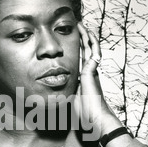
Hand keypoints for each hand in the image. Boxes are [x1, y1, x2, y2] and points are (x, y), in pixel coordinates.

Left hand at [75, 23, 122, 139]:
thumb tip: (53, 96)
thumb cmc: (85, 115)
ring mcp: (92, 72)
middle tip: (78, 26)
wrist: (94, 121)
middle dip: (83, 38)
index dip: (78, 48)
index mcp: (84, 78)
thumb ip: (65, 95)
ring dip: (87, 37)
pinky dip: (91, 43)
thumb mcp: (71, 101)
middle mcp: (90, 73)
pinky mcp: (92, 73)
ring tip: (82, 25)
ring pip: (92, 49)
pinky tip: (87, 34)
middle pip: (87, 51)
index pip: (81, 58)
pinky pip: (93, 54)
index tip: (73, 39)